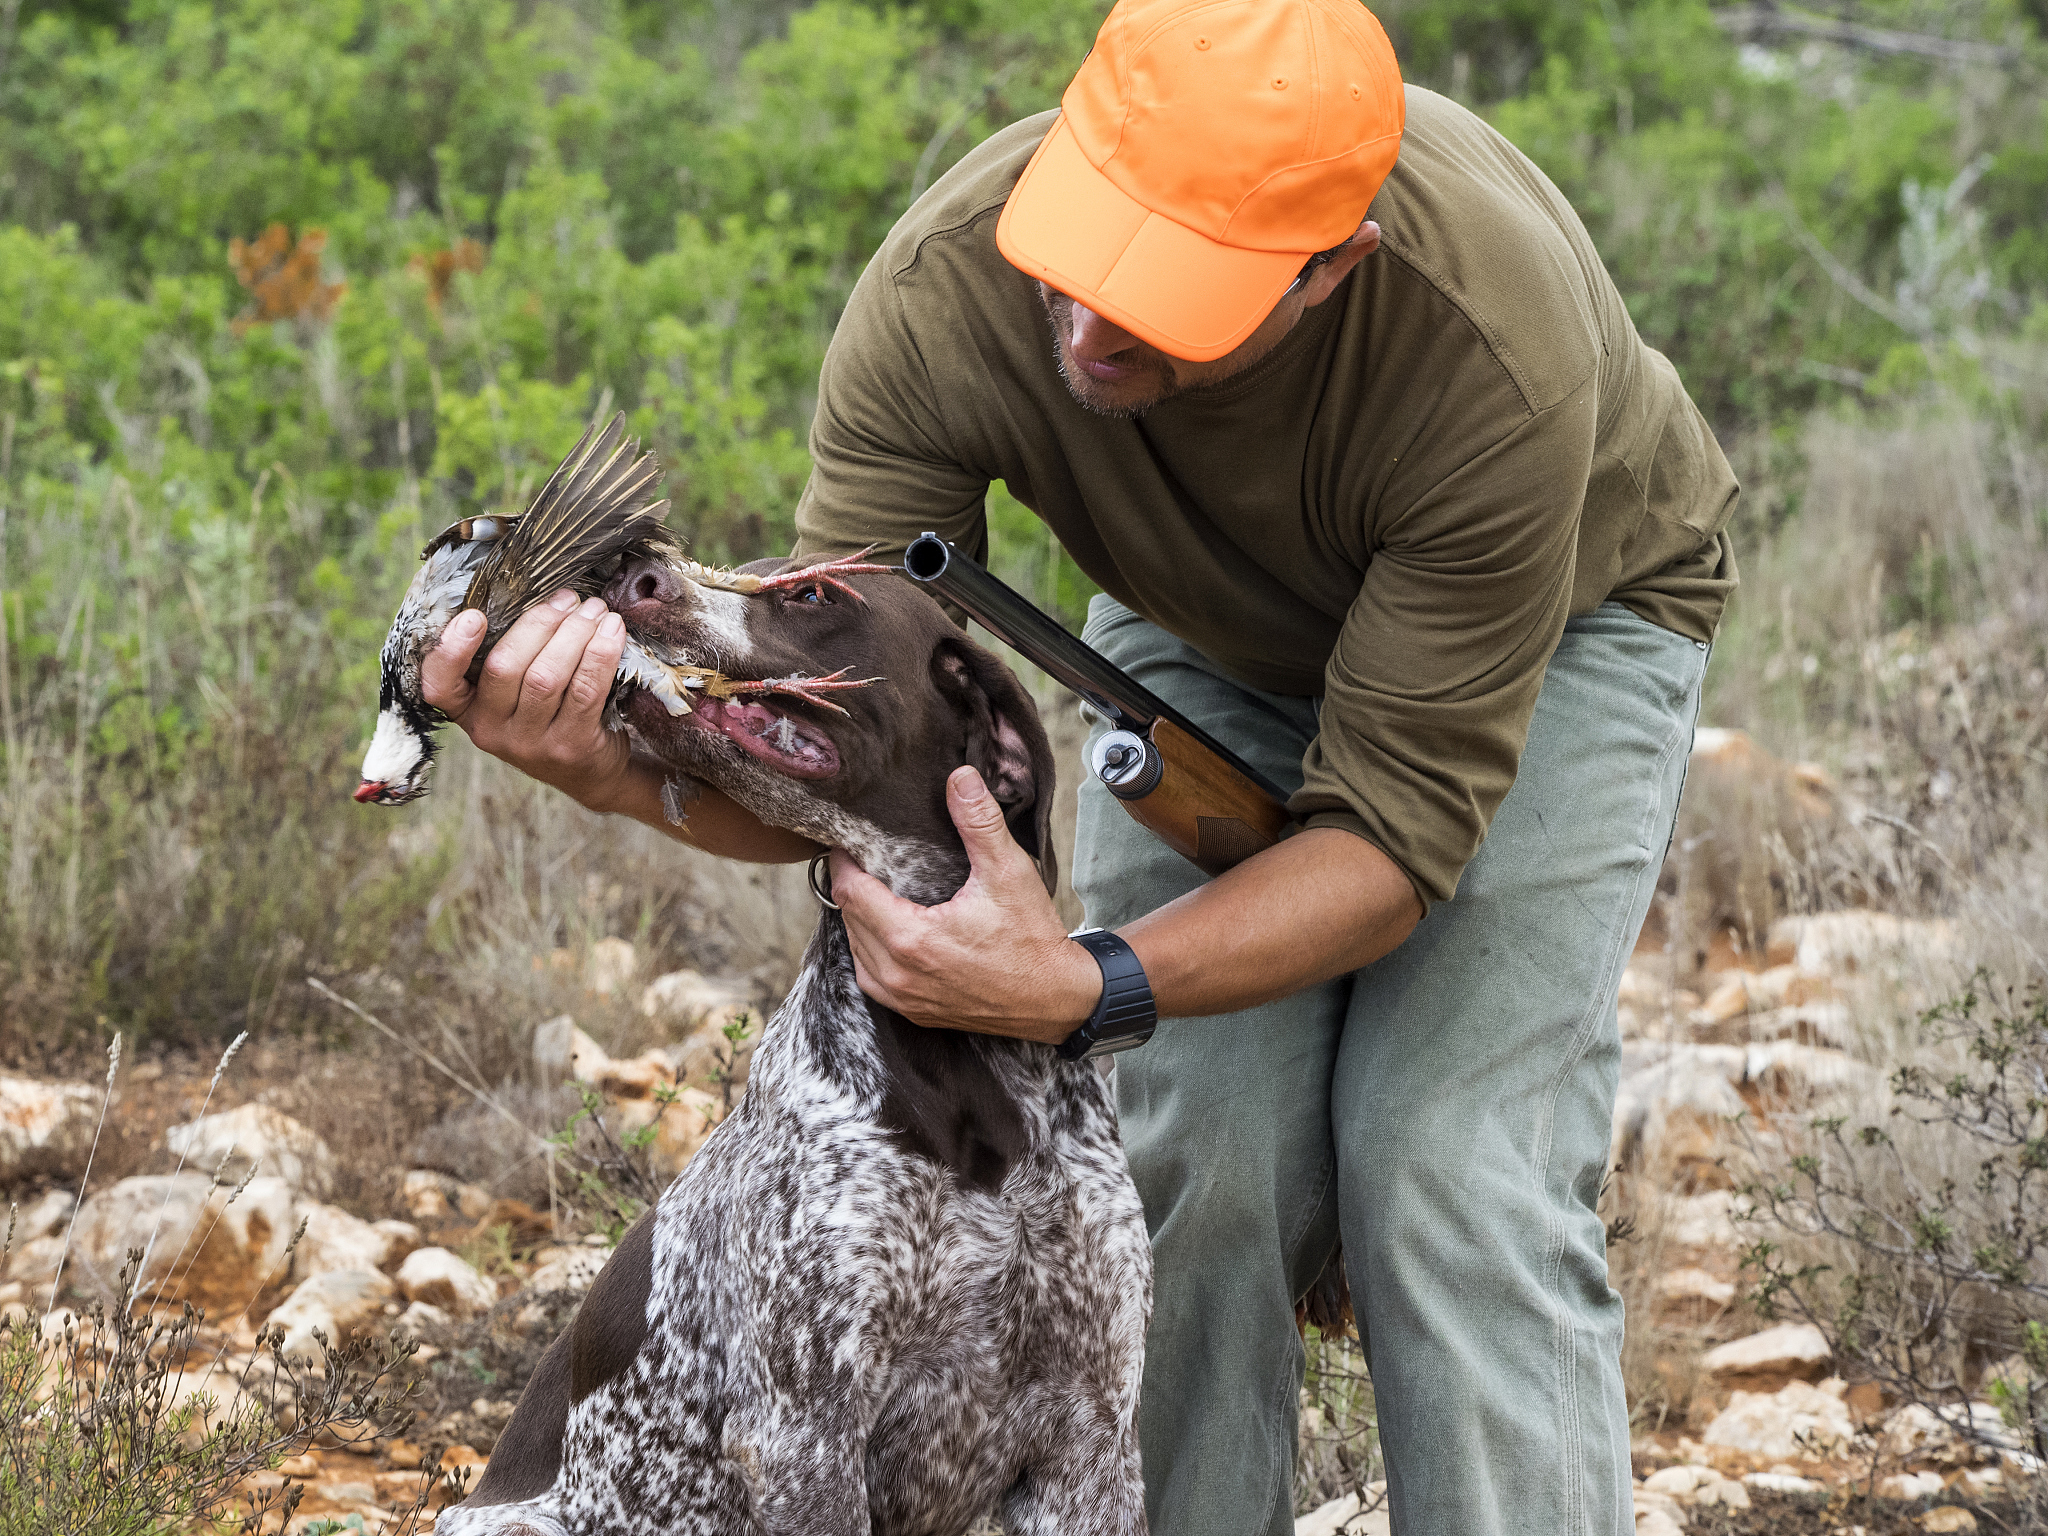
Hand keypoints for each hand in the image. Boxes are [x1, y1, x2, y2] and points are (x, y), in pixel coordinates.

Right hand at [421, 590, 633, 811]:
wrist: (590, 773)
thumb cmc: (550, 717)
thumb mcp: (515, 697)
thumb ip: (511, 657)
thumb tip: (537, 595)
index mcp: (469, 711)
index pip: (440, 686)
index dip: (451, 650)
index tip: (474, 616)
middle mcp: (492, 731)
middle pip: (505, 667)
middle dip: (540, 623)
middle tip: (570, 599)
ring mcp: (531, 744)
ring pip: (546, 676)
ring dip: (575, 633)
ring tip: (596, 610)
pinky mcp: (571, 746)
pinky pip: (585, 691)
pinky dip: (600, 654)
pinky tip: (612, 631)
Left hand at [831, 766, 1101, 1043]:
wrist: (1056, 999)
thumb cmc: (1032, 938)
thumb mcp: (1008, 871)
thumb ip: (978, 822)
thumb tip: (960, 778)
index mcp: (911, 938)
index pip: (849, 891)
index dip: (843, 861)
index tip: (850, 839)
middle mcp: (897, 974)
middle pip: (848, 918)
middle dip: (852, 884)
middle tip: (865, 857)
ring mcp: (904, 999)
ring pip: (856, 949)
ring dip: (860, 919)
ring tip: (877, 888)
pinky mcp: (914, 1012)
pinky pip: (872, 976)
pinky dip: (872, 950)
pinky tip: (890, 929)